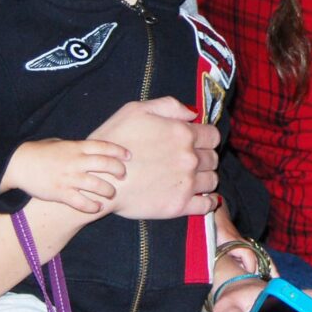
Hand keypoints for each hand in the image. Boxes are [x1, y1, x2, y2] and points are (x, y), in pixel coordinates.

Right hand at [0, 137, 127, 213]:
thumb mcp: (58, 143)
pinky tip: (98, 208)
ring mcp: (68, 178)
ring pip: (96, 185)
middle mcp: (75, 162)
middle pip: (105, 164)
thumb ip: (75, 146)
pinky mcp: (60, 193)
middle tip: (123, 176)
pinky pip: (81, 202)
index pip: (103, 146)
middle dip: (118, 170)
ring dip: (108, 190)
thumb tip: (88, 148)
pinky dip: (92, 206)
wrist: (18, 164)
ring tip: (111, 194)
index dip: (119, 151)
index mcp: (75, 147)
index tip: (128, 156)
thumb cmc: (38, 152)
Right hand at [93, 98, 219, 218]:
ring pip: (212, 180)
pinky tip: (203, 197)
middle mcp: (189, 158)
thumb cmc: (113, 141)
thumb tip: (192, 113)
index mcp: (183, 134)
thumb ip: (168, 105)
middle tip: (191, 160)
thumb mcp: (136, 110)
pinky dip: (209, 201)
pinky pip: (207, 205)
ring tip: (192, 177)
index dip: (206, 137)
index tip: (198, 141)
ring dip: (205, 177)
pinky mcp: (180, 205)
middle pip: (213, 158)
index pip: (213, 135)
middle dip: (205, 157)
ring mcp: (187, 183)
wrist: (98, 178)